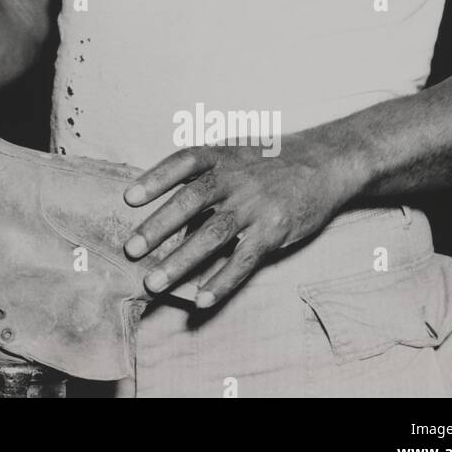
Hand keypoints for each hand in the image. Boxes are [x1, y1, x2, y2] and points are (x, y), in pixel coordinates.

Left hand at [122, 132, 368, 308]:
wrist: (324, 161)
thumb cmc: (268, 159)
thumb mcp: (234, 152)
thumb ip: (203, 176)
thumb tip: (169, 213)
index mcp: (220, 155)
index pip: (181, 163)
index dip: (154, 180)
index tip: (128, 199)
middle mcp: (235, 178)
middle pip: (190, 202)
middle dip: (157, 227)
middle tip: (130, 250)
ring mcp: (255, 205)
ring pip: (212, 235)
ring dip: (180, 261)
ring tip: (153, 283)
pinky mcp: (274, 230)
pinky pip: (244, 259)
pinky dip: (222, 281)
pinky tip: (201, 299)